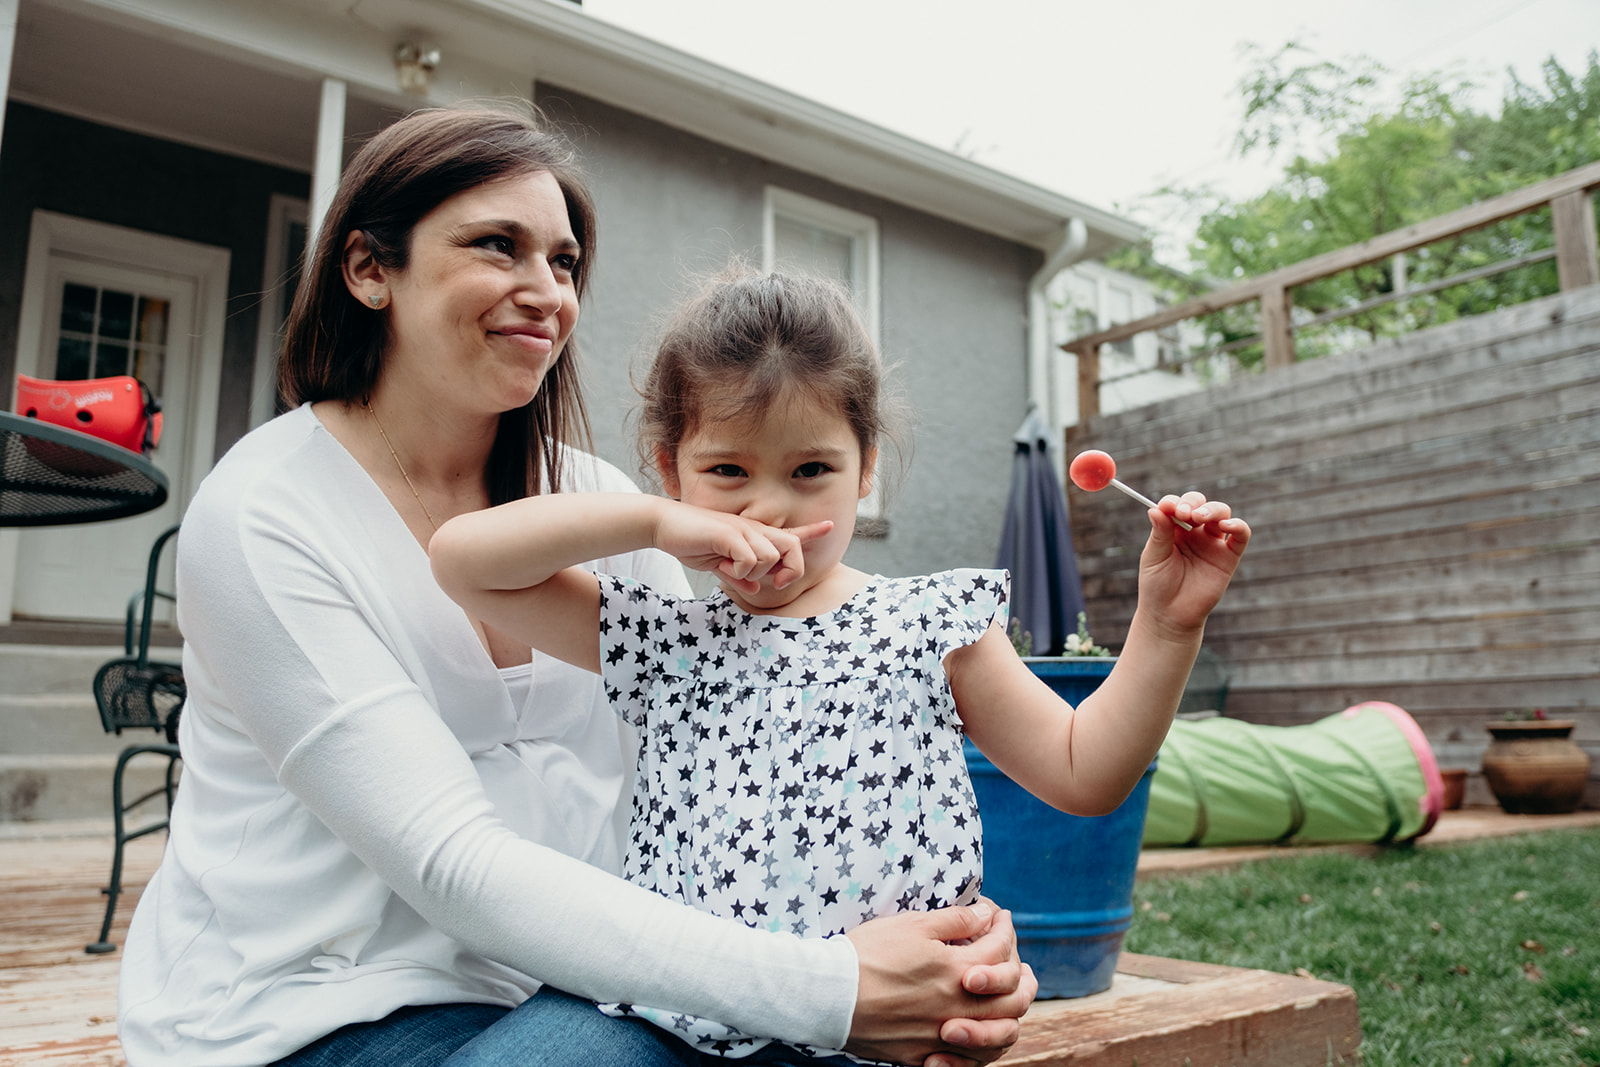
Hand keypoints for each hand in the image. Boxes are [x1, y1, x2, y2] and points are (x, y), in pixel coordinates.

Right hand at [653, 501, 830, 593]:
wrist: (665, 526)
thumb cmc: (692, 543)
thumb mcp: (719, 564)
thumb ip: (739, 576)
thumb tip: (755, 590)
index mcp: (754, 537)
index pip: (790, 535)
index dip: (811, 532)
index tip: (830, 526)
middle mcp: (754, 531)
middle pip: (792, 548)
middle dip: (790, 570)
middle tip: (775, 582)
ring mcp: (743, 530)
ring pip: (771, 558)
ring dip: (753, 573)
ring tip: (730, 569)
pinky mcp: (729, 534)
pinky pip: (749, 560)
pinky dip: (738, 571)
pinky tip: (722, 566)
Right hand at [845, 900, 1036, 1065]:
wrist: (829, 995)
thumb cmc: (868, 954)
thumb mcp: (912, 925)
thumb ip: (955, 921)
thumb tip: (985, 915)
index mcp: (957, 971)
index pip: (1000, 951)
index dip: (1005, 930)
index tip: (999, 917)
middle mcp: (958, 1007)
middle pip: (1013, 999)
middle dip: (1023, 976)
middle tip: (1018, 961)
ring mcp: (943, 1036)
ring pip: (999, 1035)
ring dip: (1011, 1015)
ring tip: (1009, 1000)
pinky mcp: (924, 1055)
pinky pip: (969, 1061)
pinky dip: (984, 1048)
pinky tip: (980, 1034)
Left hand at [1139, 491, 1250, 633]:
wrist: (1170, 616)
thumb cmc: (1157, 586)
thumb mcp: (1153, 558)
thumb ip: (1159, 533)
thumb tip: (1156, 508)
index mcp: (1173, 529)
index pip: (1177, 505)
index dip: (1173, 502)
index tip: (1167, 507)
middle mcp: (1194, 532)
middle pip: (1200, 504)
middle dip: (1193, 503)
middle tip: (1184, 513)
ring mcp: (1212, 543)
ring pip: (1221, 513)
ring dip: (1212, 509)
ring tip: (1200, 517)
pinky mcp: (1228, 557)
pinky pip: (1240, 536)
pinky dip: (1238, 525)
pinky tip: (1226, 525)